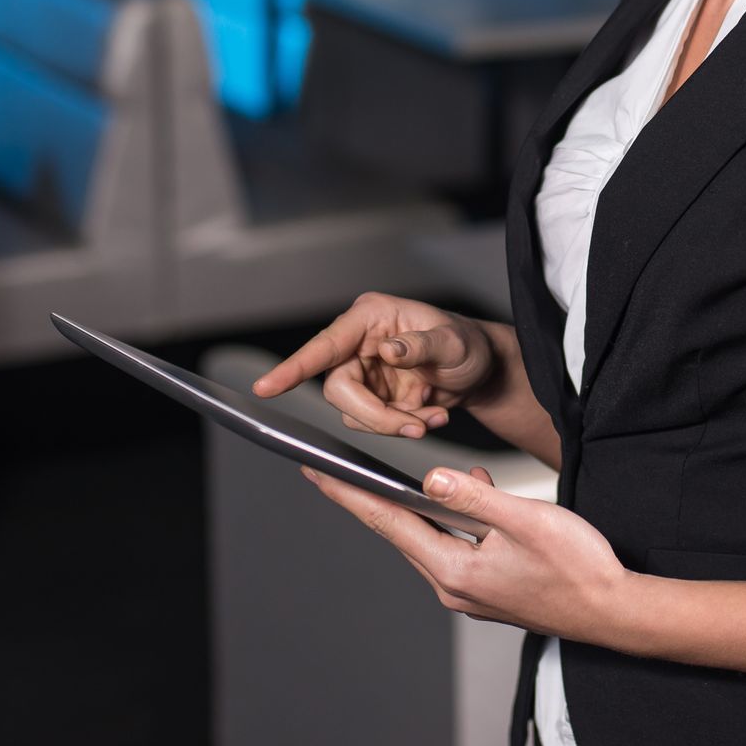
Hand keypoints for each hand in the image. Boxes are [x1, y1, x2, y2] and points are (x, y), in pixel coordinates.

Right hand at [250, 292, 498, 438]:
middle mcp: (359, 343)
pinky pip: (370, 423)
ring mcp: (363, 372)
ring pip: (353, 412)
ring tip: (432, 416)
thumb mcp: (453, 342)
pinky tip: (430, 415)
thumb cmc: (467, 345)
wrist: (481, 370)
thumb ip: (421, 346)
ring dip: (393, 424)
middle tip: (415, 427)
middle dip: (375, 416)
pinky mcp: (371, 396)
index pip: (325, 344)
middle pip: (339, 390)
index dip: (293, 367)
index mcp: (371, 318)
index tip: (265, 388)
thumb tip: (389, 350)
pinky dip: (401, 427)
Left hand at [300, 463, 634, 642]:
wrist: (613, 611)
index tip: (316, 472)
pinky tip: (477, 502)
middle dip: (374, 498)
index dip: (349, 494)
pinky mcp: (487, 591)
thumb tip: (430, 477)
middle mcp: (453, 588)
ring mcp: (470, 593)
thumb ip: (474, 497)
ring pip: (432, 539)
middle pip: (402, 533)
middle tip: (339, 469)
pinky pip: (455, 549)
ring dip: (429, 508)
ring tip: (449, 481)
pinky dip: (455, 522)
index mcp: (454, 571)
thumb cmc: (577, 567)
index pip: (389, 523)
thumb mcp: (525, 518)